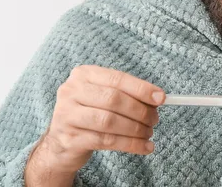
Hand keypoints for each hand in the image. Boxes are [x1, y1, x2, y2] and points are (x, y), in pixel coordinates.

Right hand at [26, 65, 164, 177]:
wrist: (60, 142)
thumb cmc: (88, 114)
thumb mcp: (101, 97)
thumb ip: (125, 94)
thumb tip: (157, 98)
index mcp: (83, 74)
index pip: (117, 78)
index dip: (141, 88)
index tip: (161, 98)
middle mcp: (71, 91)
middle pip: (114, 99)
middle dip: (140, 111)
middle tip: (154, 119)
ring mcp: (67, 115)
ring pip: (110, 121)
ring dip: (135, 129)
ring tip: (148, 133)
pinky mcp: (70, 138)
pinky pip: (106, 141)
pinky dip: (130, 144)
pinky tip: (144, 147)